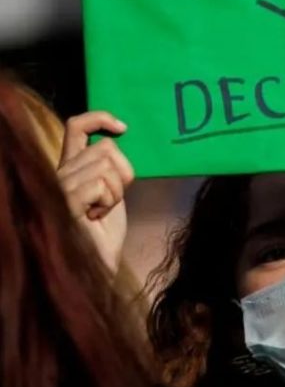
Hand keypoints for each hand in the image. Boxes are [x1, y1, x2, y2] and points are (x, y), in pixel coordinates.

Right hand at [58, 112, 133, 272]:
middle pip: (106, 148)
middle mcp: (59, 172)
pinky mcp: (63, 201)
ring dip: (116, 192)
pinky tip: (96, 218)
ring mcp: (58, 186)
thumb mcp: (112, 194)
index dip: (99, 118)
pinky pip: (100, 183)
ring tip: (102, 211)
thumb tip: (121, 140)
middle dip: (123, 174)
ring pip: (105, 165)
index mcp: (70, 168)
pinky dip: (109, 201)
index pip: (77, 126)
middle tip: (112, 201)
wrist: (96, 268)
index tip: (123, 128)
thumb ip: (111, 169)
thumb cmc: (104, 235)